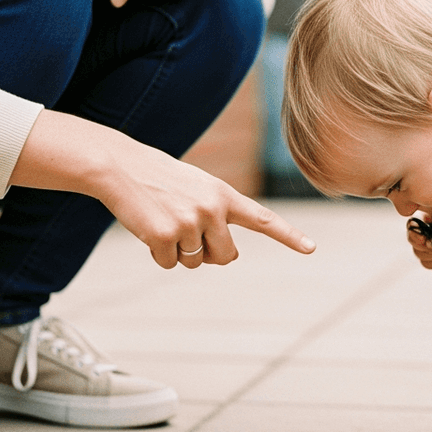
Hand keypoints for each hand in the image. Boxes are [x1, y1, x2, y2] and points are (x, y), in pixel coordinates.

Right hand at [100, 148, 314, 269]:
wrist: (120, 166)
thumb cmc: (160, 178)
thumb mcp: (197, 188)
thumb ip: (217, 215)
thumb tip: (220, 258)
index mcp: (224, 195)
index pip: (264, 219)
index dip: (289, 236)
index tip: (311, 248)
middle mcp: (213, 209)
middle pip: (225, 257)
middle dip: (208, 254)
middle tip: (186, 230)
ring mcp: (189, 223)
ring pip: (194, 263)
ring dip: (178, 251)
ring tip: (163, 220)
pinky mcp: (164, 236)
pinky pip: (168, 264)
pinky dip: (157, 254)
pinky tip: (148, 228)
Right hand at [406, 208, 431, 269]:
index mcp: (421, 217)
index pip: (411, 224)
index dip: (415, 233)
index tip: (425, 239)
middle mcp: (417, 230)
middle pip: (413, 241)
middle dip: (428, 246)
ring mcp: (420, 244)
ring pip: (420, 254)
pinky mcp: (426, 255)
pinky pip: (427, 263)